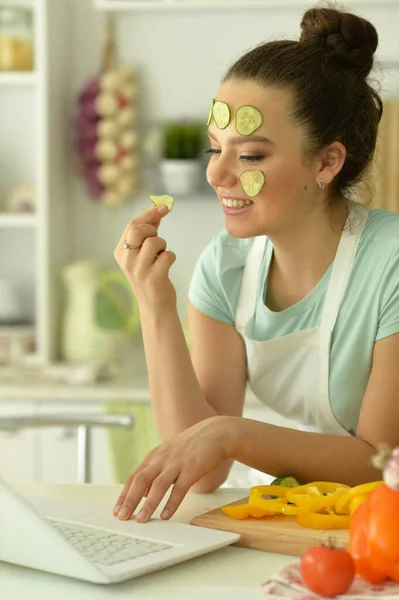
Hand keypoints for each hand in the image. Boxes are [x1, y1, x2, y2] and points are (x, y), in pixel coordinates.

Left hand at [112, 416, 232, 522]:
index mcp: (154, 456)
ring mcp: (177, 463)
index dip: (124, 495)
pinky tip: (166, 515)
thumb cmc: (192, 446)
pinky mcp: (192, 468)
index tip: (117, 511)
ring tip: (141, 520)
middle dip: (130, 500)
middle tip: (122, 517)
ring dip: (148, 504)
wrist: (216, 433)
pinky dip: (171, 503)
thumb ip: (154, 472)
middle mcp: (162, 458)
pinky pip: (180, 488)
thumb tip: (142, 494)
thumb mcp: (168, 454)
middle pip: (141, 481)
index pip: (133, 477)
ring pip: (158, 485)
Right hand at [114, 204, 175, 310]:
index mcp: (120, 252)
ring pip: (155, 241)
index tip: (164, 206)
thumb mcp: (143, 254)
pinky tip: (166, 266)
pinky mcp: (153, 277)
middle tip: (158, 241)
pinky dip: (171, 257)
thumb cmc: (151, 276)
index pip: (132, 224)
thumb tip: (158, 208)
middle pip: (139, 229)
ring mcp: (138, 269)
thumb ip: (148, 232)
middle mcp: (126, 260)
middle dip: (153, 230)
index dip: (150, 213)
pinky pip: (168, 255)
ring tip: (161, 257)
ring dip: (164, 246)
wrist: (155, 307)